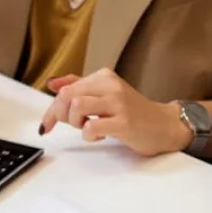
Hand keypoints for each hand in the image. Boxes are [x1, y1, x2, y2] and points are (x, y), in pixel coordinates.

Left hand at [38, 69, 192, 156]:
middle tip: (70, 126)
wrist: (164, 126)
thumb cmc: (134, 113)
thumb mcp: (105, 94)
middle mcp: (110, 85)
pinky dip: (89, 135)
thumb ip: (79, 87)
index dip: (51, 109)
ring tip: (87, 127)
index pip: (65, 88)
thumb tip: (53, 84)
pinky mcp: (124, 123)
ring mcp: (118, 103)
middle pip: (67, 95)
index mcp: (104, 76)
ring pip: (76, 106)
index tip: (47, 124)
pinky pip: (91, 127)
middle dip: (59, 115)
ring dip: (75, 122)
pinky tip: (101, 135)